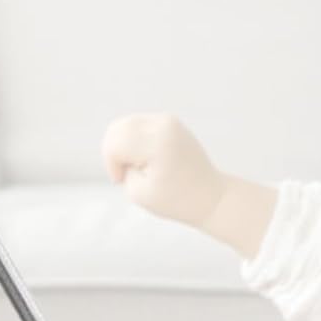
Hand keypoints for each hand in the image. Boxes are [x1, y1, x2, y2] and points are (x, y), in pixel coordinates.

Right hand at [102, 112, 229, 227]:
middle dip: (114, 152)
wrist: (209, 196)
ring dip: (124, 146)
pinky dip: (134, 142)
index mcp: (156, 142)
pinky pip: (138, 125)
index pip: (114, 142)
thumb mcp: (139, 192)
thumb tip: (120, 147)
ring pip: (126, 124)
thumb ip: (122, 167)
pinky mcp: (170, 121)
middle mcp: (163, 124)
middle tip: (127, 174)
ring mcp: (167, 119)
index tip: (122, 181)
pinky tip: (146, 160)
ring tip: (139, 167)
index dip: (111, 164)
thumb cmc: (175, 200)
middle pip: (117, 128)